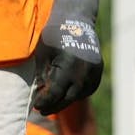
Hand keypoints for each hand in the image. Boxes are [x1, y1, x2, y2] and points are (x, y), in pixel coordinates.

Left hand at [33, 0, 102, 115]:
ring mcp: (93, 75)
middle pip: (67, 99)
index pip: (55, 93)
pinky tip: (67, 92)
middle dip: (54, 106)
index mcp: (68, 67)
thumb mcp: (43, 54)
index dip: (45, 102)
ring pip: (78, 96)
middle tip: (43, 111)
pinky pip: (86, 90)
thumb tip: (40, 95)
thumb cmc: (56, 37)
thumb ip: (42, 76)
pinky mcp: (98, 74)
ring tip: (54, 101)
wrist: (78, 23)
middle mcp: (83, 74)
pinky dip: (76, 93)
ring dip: (65, 100)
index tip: (36, 106)